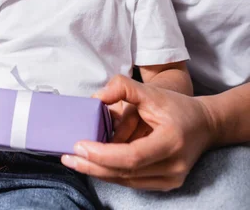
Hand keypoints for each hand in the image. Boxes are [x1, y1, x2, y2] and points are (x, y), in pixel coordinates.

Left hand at [61, 75, 215, 190]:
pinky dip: (112, 172)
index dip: (103, 154)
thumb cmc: (177, 106)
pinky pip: (133, 181)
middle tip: (68, 157)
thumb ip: (123, 87)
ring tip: (75, 161)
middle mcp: (173, 166)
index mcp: (171, 141)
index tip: (79, 146)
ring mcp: (171, 179)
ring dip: (99, 171)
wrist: (205, 124)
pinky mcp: (166, 184)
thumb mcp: (151, 91)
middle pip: (126, 173)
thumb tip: (95, 98)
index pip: (132, 156)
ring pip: (127, 180)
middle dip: (93, 166)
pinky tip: (94, 164)